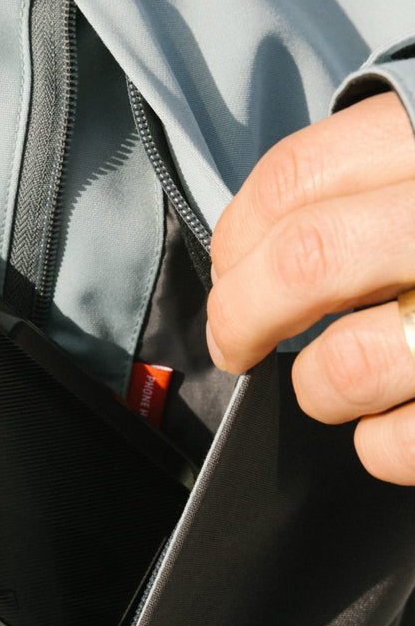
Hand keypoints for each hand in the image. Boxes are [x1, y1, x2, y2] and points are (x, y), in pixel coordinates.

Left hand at [207, 91, 414, 482]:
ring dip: (317, 388)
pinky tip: (393, 424)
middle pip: (303, 265)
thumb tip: (256, 248)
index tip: (227, 274)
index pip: (295, 181)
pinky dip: (379, 445)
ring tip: (333, 384)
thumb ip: (376, 182)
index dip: (236, 240)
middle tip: (239, 344)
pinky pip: (402, 443)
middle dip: (243, 318)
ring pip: (346, 366)